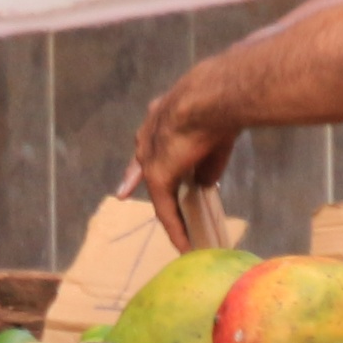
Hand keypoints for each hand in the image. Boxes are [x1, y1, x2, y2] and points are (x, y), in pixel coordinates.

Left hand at [123, 78, 236, 249]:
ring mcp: (150, 156)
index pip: (152, 135)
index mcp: (163, 114)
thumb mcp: (213, 133)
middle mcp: (150, 134)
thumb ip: (206, 161)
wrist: (210, 99)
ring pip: (156, 187)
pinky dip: (176, 227)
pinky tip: (183, 244)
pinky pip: (165, 207)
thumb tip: (204, 184)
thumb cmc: (219, 106)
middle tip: (124, 192)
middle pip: (142, 160)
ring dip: (166, 208)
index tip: (140, 155)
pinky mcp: (157, 176)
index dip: (149, 147)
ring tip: (173, 228)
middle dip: (134, 177)